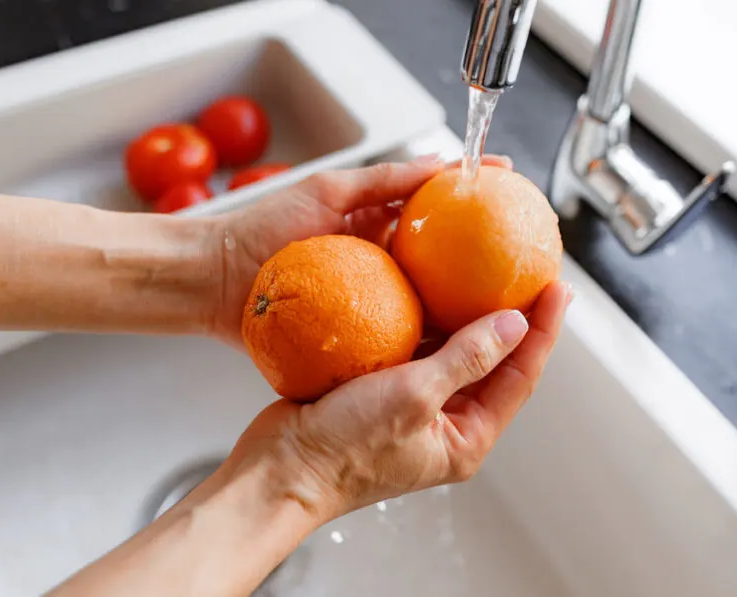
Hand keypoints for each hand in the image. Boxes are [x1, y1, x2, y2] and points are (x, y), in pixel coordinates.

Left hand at [207, 154, 511, 346]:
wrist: (212, 281)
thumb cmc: (259, 229)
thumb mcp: (326, 191)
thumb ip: (380, 180)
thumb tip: (437, 164)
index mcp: (373, 223)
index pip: (436, 208)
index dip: (475, 201)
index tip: (513, 193)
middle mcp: (378, 261)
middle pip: (442, 261)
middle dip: (483, 261)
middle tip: (524, 260)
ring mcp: (368, 297)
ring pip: (427, 301)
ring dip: (464, 307)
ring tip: (507, 309)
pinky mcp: (353, 332)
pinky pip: (398, 335)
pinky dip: (427, 340)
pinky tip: (458, 347)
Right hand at [219, 280, 570, 521]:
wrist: (278, 470)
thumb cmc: (345, 450)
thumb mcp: (414, 397)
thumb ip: (467, 358)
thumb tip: (515, 324)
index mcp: (465, 438)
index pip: (520, 376)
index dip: (543, 331)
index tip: (557, 289)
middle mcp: (445, 424)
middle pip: (494, 363)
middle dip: (514, 320)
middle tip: (529, 274)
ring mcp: (413, 406)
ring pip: (454, 353)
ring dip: (468, 315)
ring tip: (485, 270)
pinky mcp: (381, 390)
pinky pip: (415, 348)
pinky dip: (425, 319)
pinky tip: (426, 286)